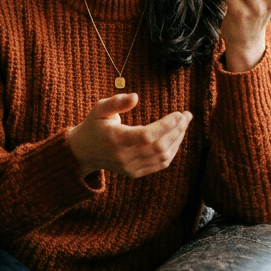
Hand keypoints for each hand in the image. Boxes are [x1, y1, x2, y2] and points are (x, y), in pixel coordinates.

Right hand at [67, 93, 192, 178]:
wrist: (83, 152)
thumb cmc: (94, 125)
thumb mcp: (99, 109)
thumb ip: (116, 102)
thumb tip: (135, 97)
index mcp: (116, 139)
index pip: (147, 135)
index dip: (166, 125)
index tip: (180, 114)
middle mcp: (124, 156)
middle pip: (159, 146)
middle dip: (177, 130)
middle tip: (187, 116)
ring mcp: (130, 167)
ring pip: (162, 157)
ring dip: (177, 140)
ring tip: (184, 125)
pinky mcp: (134, 173)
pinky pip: (159, 165)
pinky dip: (171, 152)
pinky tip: (176, 138)